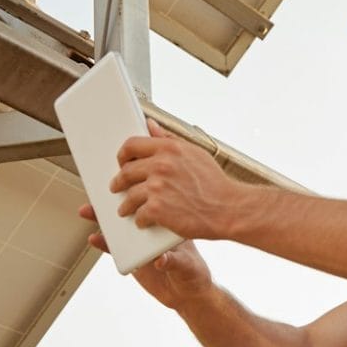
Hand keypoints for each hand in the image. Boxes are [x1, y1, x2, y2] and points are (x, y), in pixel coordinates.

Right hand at [77, 202, 214, 310]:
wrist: (188, 293)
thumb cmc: (194, 272)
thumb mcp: (186, 265)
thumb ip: (172, 262)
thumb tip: (161, 260)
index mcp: (167, 222)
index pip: (150, 202)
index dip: (137, 190)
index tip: (123, 180)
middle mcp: (152, 228)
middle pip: (131, 209)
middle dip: (114, 199)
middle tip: (99, 191)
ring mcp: (140, 241)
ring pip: (118, 226)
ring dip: (102, 218)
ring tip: (87, 211)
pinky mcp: (131, 255)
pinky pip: (113, 247)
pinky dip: (103, 243)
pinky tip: (94, 238)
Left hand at [107, 119, 251, 240]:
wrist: (228, 209)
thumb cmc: (215, 183)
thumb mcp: (194, 153)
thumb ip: (169, 139)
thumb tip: (150, 125)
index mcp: (169, 148)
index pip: (131, 145)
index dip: (122, 155)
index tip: (122, 162)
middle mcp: (161, 165)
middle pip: (126, 171)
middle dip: (119, 182)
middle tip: (118, 187)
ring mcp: (157, 187)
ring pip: (129, 196)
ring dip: (126, 205)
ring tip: (126, 209)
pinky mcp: (157, 209)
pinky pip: (139, 214)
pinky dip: (140, 220)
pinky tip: (143, 221)